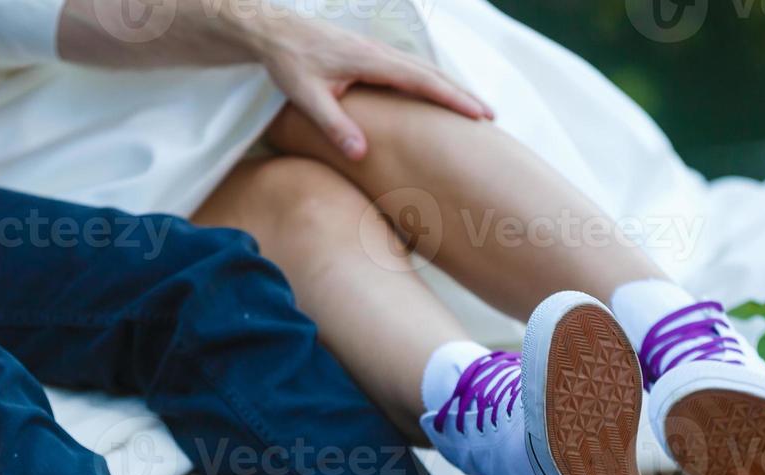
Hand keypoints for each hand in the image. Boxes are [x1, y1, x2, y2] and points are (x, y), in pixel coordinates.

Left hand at [257, 17, 492, 159]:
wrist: (273, 31)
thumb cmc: (288, 62)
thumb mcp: (307, 96)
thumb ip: (334, 125)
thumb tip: (360, 153)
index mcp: (371, 61)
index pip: (422, 81)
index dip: (452, 98)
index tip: (477, 114)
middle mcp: (380, 53)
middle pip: (432, 74)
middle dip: (462, 94)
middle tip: (491, 117)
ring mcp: (378, 52)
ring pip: (424, 70)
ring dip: (450, 88)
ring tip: (473, 109)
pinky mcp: (372, 55)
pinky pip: (410, 69)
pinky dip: (432, 83)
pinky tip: (438, 97)